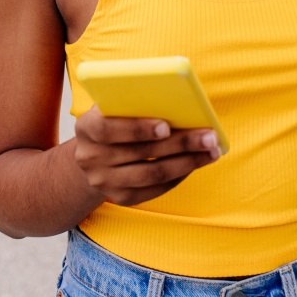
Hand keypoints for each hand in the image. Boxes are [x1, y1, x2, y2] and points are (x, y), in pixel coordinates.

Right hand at [73, 106, 220, 206]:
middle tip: (209, 136)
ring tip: (211, 151)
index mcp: (85, 127)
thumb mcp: (111, 106)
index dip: (137, 128)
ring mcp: (104, 181)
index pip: (108, 129)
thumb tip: (174, 98)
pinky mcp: (120, 198)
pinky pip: (155, 189)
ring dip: (187, 162)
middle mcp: (90, 158)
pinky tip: (195, 163)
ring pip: (152, 174)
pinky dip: (179, 176)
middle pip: (141, 152)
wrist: (91, 155)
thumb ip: (130, 101)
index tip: (166, 126)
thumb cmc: (111, 120)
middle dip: (180, 143)